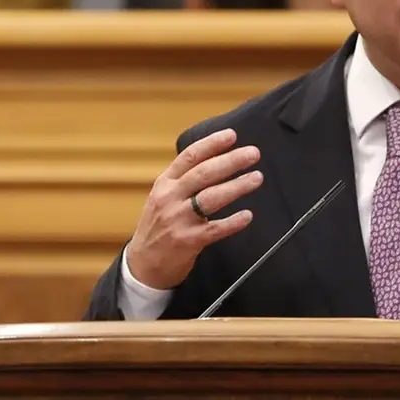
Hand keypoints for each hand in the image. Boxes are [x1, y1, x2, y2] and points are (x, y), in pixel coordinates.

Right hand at [125, 128, 263, 289]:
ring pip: (211, 198)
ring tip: (256, 178)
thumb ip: (183, 180)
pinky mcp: (188, 241)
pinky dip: (233, 222)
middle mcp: (170, 198)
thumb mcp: (162, 196)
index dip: (212, 144)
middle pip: (204, 173)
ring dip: (237, 186)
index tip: (232, 135)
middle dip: (231, 161)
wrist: (143, 263)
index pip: (190, 157)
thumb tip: (215, 158)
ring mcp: (178, 219)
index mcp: (165, 183)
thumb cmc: (159, 226)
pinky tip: (247, 215)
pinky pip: (215, 229)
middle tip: (253, 154)